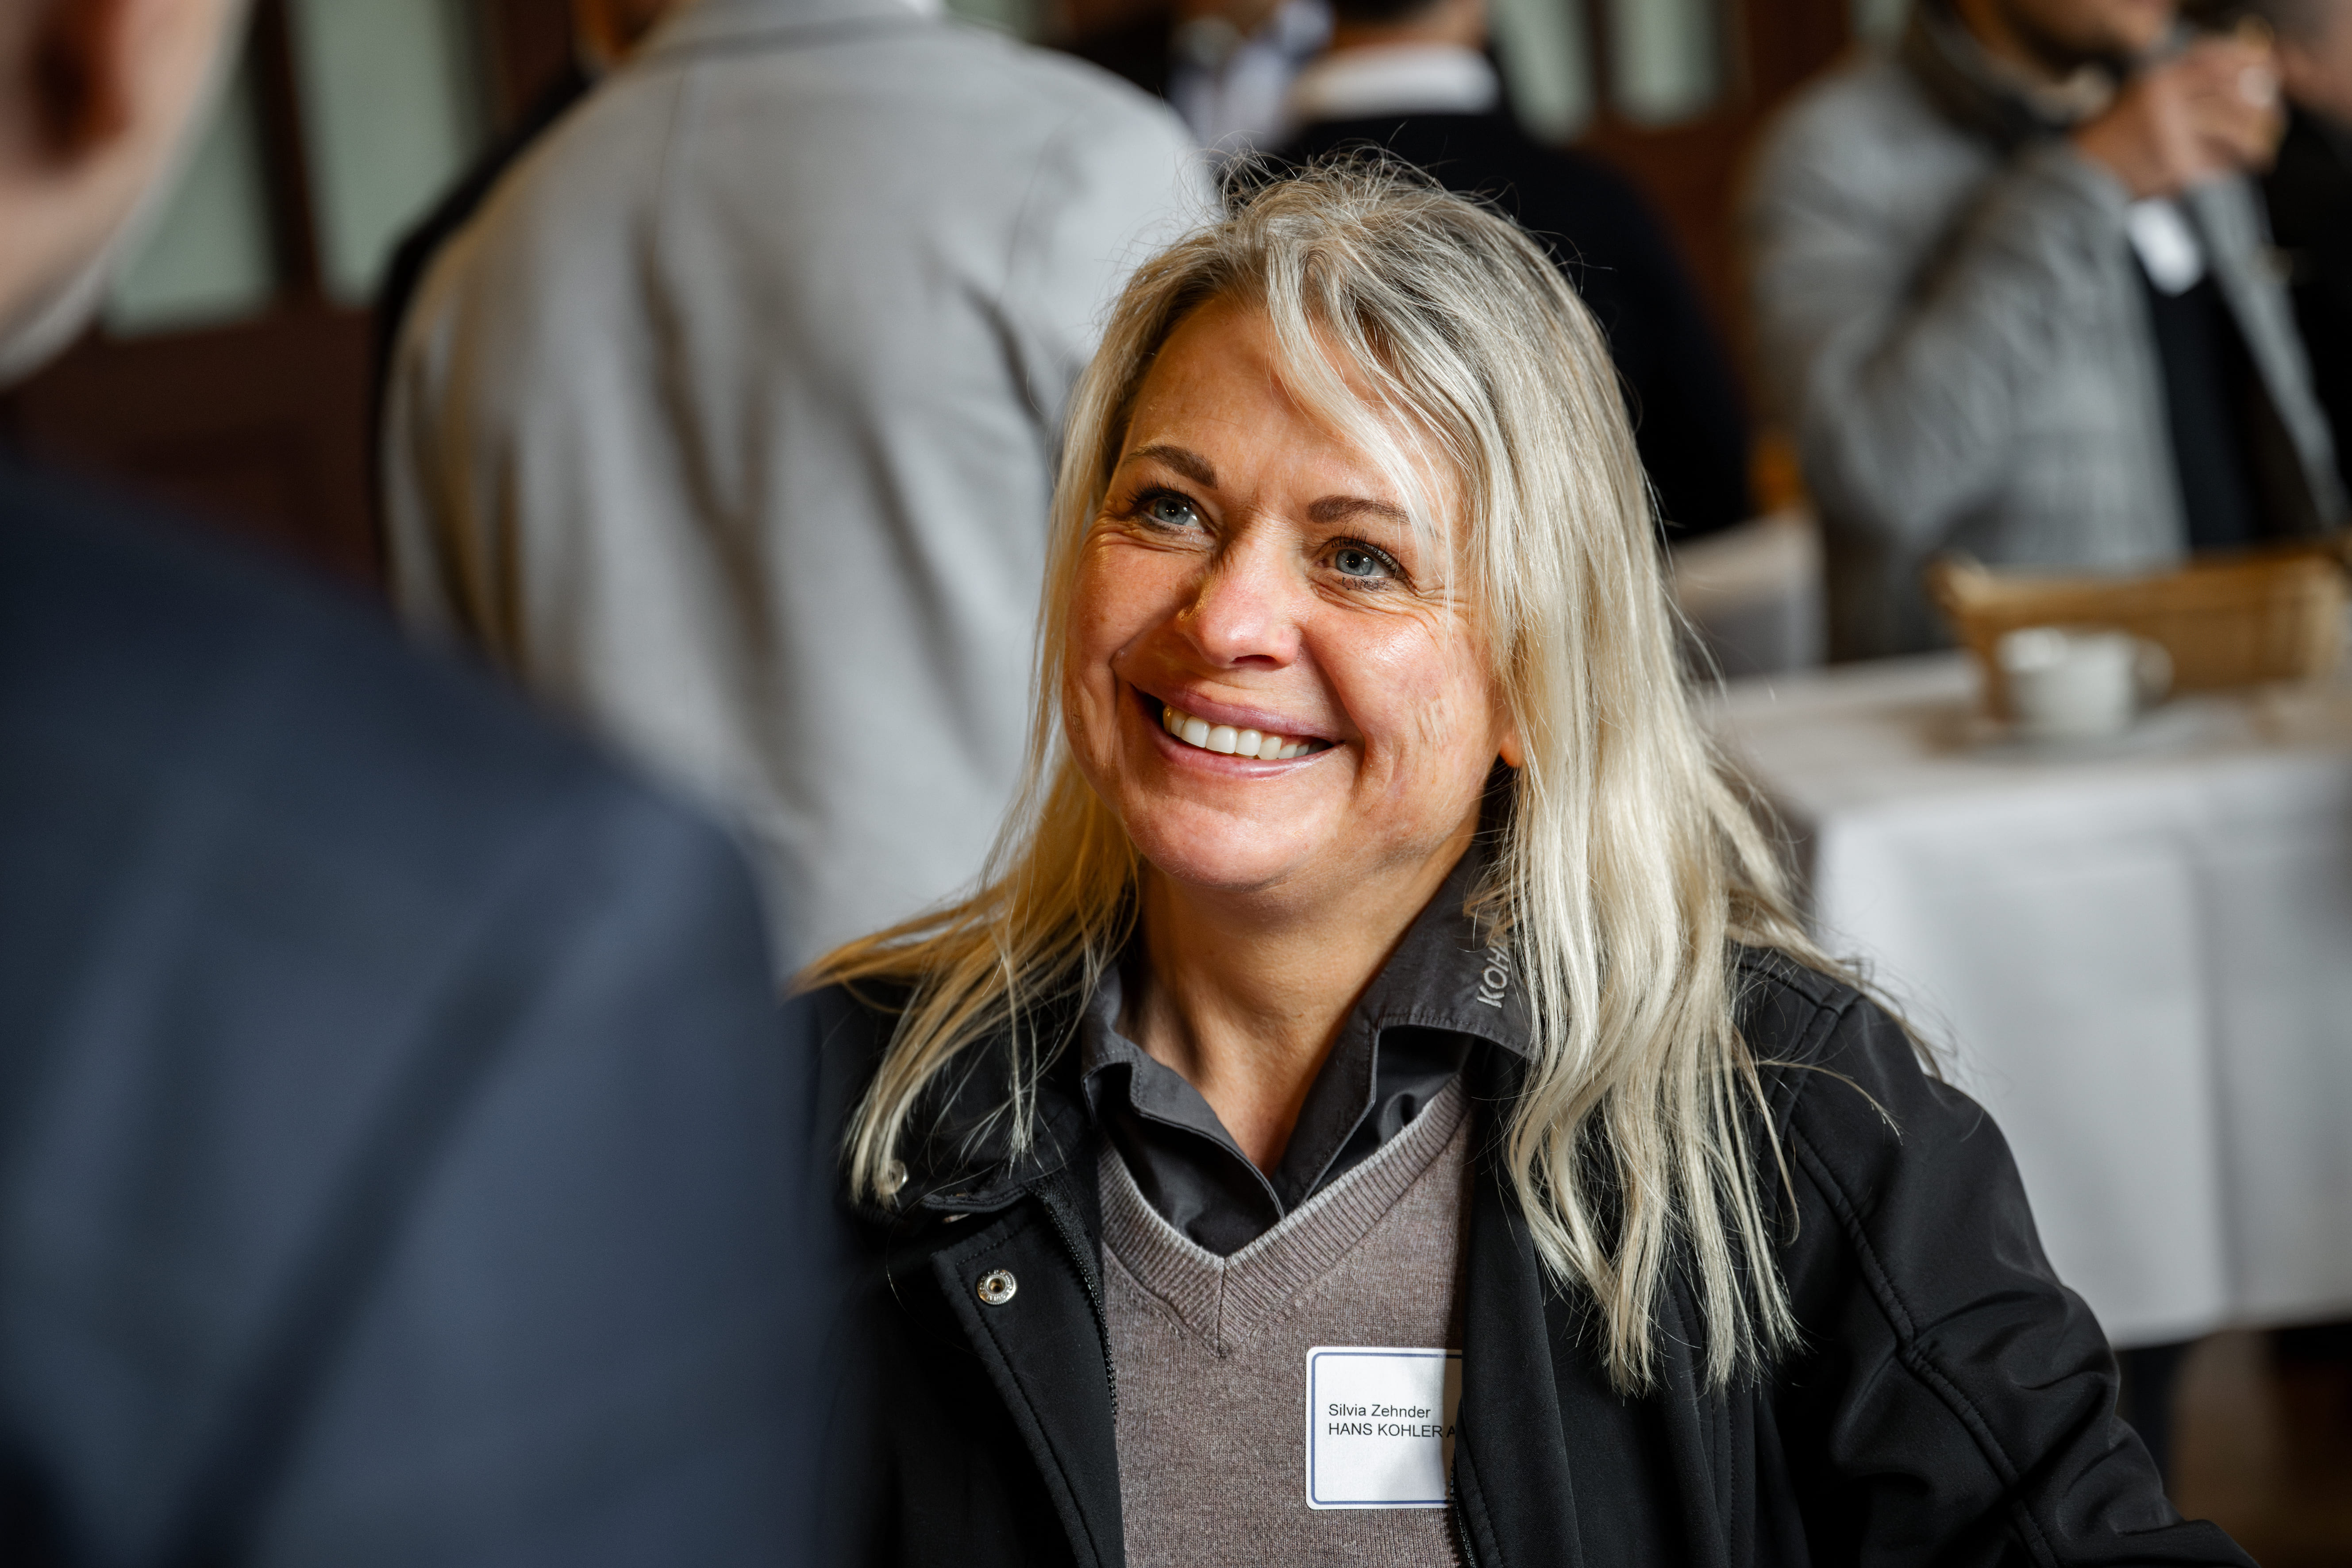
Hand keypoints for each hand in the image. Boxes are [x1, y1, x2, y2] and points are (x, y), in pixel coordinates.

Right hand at [2072, 36, 2284, 199]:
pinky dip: (2229, 168)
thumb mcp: (2139, 96)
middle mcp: (2164, 101)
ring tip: (2261, 154)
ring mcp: (2169, 133)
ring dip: (2252, 141)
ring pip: (2229, 128)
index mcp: (2156, 79)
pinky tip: (2232, 171)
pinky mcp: (2173, 166)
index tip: (2265, 68)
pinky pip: (2215, 162)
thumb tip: (2239, 82)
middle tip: (2273, 119)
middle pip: (2229, 93)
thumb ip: (2178, 85)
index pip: (2213, 59)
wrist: (2081, 175)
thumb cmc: (2115, 139)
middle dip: (2258, 107)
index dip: (2244, 61)